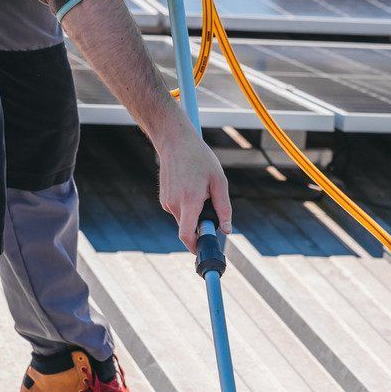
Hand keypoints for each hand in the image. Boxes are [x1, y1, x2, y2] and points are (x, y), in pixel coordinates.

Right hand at [154, 120, 231, 251]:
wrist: (174, 141)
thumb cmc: (199, 158)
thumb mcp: (218, 181)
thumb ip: (224, 208)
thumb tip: (226, 229)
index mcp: (189, 201)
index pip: (186, 235)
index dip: (194, 247)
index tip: (203, 250)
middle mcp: (174, 204)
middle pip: (188, 228)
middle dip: (200, 225)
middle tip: (209, 205)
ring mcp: (166, 201)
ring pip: (183, 219)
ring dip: (193, 213)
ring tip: (199, 189)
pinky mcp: (163, 198)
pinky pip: (178, 210)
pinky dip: (186, 206)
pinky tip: (190, 186)